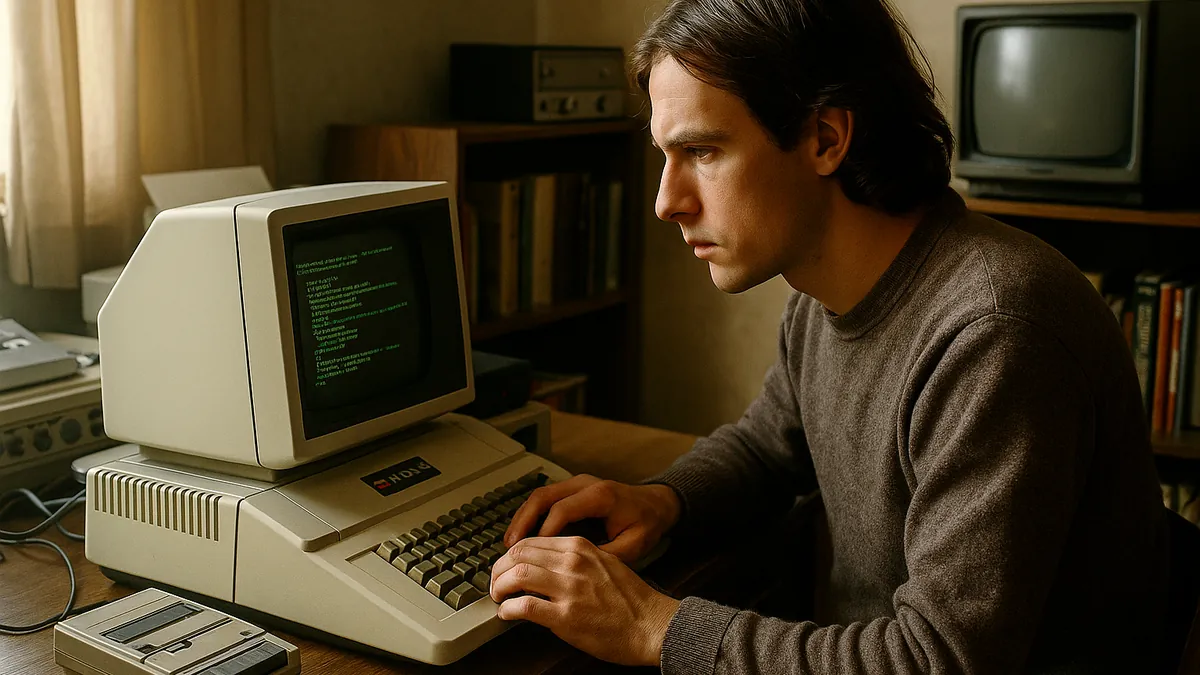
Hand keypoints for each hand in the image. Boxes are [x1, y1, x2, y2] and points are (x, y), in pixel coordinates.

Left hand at [490, 536, 680, 666]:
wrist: (652, 625)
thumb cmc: (631, 600)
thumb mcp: (604, 563)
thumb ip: (575, 559)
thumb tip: (544, 565)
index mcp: (580, 547)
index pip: (531, 541)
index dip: (510, 556)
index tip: (506, 567)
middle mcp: (572, 563)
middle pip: (517, 555)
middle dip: (498, 570)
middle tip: (495, 583)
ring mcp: (569, 589)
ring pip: (516, 576)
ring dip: (499, 587)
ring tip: (498, 597)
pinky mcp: (566, 616)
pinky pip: (524, 607)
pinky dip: (508, 610)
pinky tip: (507, 614)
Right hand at [504, 474, 681, 563]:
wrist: (656, 504)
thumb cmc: (646, 524)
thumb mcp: (633, 545)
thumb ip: (605, 556)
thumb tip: (576, 572)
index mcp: (601, 495)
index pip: (563, 509)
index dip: (544, 532)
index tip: (531, 554)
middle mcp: (585, 484)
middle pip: (543, 496)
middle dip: (523, 522)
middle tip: (510, 546)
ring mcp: (577, 484)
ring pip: (540, 495)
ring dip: (522, 518)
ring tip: (509, 543)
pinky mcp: (573, 490)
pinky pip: (545, 498)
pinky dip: (530, 515)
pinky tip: (522, 535)